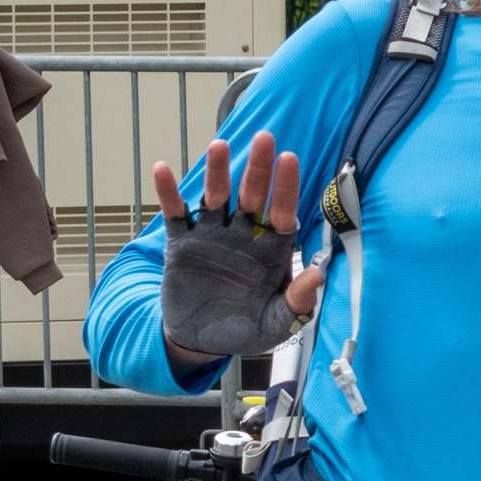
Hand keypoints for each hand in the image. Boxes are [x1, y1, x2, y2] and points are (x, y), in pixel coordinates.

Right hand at [152, 133, 323, 361]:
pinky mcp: (183, 243)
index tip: (289, 159)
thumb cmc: (245, 331)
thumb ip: (297, 301)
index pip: (283, 213)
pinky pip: (175, 214)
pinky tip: (162, 170)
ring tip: (219, 146)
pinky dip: (168, 193)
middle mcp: (244, 236)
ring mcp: (212, 236)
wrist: (201, 342)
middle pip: (253, 195)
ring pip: (216, 197)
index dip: (286, 188)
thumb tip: (318, 273)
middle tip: (265, 138)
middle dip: (258, 168)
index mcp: (271, 251)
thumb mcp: (276, 323)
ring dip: (217, 172)